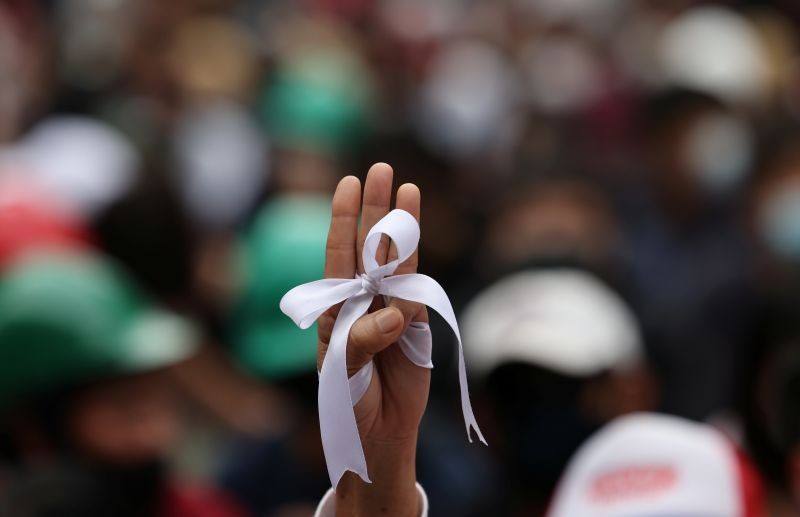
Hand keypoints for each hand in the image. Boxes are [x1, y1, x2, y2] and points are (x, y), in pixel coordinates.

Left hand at [318, 163, 426, 515]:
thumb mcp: (342, 373)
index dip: (344, 220)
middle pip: (369, 247)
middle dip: (375, 208)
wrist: (377, 436)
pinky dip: (417, 265)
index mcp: (335, 308)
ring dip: (401, 226)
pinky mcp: (416, 326)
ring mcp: (391, 311)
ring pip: (397, 261)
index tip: (348, 184)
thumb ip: (363, 340)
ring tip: (406, 188)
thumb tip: (393, 311)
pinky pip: (417, 292)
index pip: (339, 256)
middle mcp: (363, 302)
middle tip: (381, 169)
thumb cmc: (347, 403)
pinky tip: (414, 231)